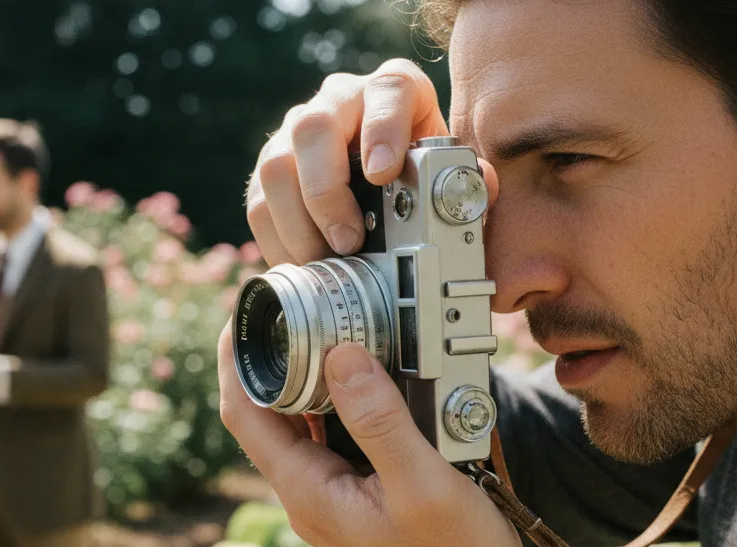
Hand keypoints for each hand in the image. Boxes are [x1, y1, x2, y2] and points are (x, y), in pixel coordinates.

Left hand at [217, 326, 583, 546]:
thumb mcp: (423, 485)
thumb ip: (379, 420)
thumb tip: (340, 355)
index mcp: (307, 491)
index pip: (243, 414)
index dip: (234, 359)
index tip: (242, 311)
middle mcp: (307, 496)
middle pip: (265, 416)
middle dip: (267, 359)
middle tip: (288, 305)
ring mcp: (330, 500)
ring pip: (299, 426)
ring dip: (304, 379)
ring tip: (323, 326)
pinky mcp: (356, 502)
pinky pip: (331, 441)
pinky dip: (338, 404)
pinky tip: (366, 379)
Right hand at [246, 61, 498, 265]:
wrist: (388, 191)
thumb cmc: (424, 183)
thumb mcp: (453, 182)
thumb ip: (468, 185)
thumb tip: (477, 187)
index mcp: (394, 93)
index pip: (388, 90)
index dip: (383, 129)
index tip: (382, 174)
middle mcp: (340, 101)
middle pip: (314, 126)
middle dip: (327, 191)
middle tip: (348, 240)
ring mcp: (297, 132)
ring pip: (277, 164)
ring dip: (298, 222)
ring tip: (323, 261)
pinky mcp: (272, 169)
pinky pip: (258, 201)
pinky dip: (277, 239)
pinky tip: (302, 265)